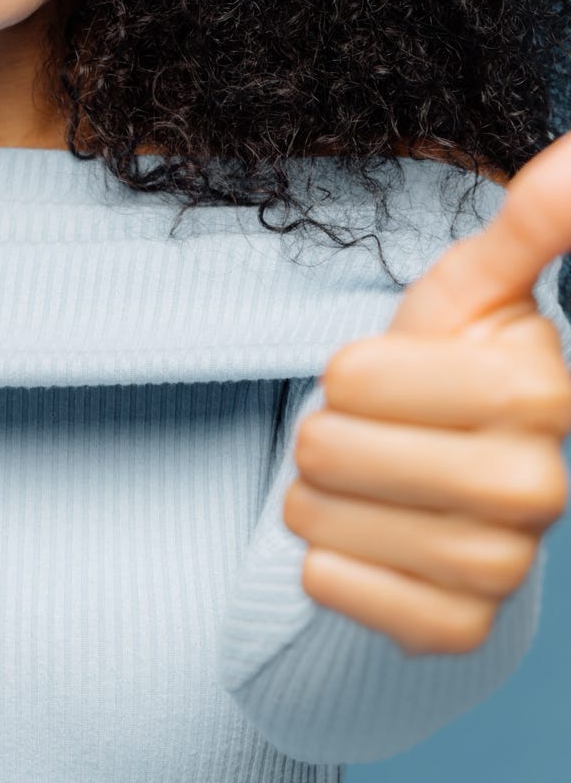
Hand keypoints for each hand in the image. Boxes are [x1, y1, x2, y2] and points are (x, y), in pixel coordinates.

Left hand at [282, 133, 570, 654]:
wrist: (447, 477)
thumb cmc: (451, 367)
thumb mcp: (473, 286)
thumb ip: (524, 227)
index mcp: (540, 393)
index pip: (359, 377)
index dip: (344, 370)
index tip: (375, 374)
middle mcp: (539, 488)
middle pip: (335, 450)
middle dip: (315, 431)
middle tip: (345, 428)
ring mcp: (504, 564)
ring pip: (328, 522)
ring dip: (310, 495)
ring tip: (340, 479)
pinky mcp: (459, 625)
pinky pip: (341, 591)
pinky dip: (323, 562)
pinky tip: (352, 536)